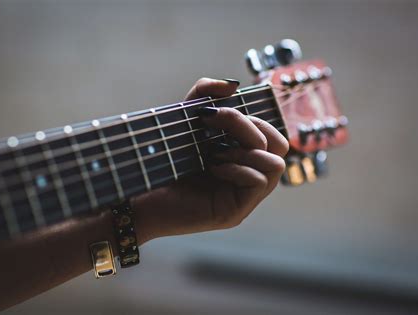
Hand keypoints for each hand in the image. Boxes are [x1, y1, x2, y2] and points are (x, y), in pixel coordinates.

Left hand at [132, 78, 288, 243]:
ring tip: (213, 152)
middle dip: (249, 127)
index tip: (212, 114)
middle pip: (280, 145)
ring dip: (244, 150)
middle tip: (214, 126)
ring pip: (276, 164)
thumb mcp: (184, 120)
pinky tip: (212, 167)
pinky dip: (237, 168)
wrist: (137, 195)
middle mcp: (247, 177)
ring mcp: (243, 197)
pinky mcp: (234, 212)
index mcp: (242, 157)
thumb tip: (233, 84)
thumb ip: (204, 95)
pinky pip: (259, 182)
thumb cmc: (161, 159)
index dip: (252, 118)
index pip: (272, 134)